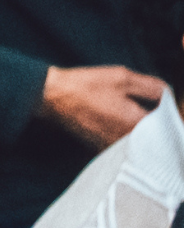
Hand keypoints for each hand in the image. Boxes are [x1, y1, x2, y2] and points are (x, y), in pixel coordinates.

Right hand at [42, 63, 164, 145]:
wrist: (57, 98)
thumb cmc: (89, 86)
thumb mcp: (125, 78)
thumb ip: (153, 87)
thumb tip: (168, 95)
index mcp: (134, 123)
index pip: (165, 125)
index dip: (170, 114)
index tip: (168, 105)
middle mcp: (125, 141)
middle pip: (154, 138)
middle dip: (158, 124)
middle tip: (156, 107)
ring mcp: (112, 148)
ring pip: (139, 143)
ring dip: (144, 131)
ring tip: (139, 113)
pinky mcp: (102, 149)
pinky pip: (123, 145)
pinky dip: (128, 135)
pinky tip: (124, 121)